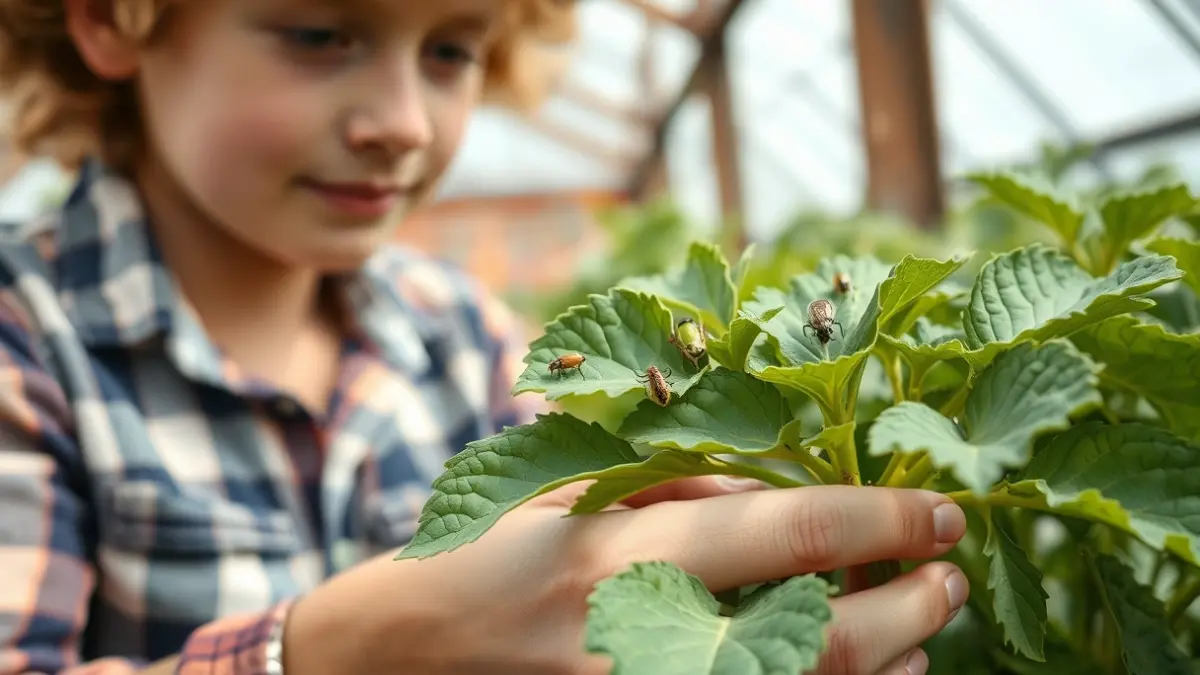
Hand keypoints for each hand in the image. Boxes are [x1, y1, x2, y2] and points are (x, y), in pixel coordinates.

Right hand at [283, 478, 967, 674]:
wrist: (389, 662)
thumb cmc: (477, 562)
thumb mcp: (568, 499)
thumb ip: (680, 494)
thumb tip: (789, 493)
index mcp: (620, 552)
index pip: (790, 529)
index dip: (884, 518)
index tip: (941, 510)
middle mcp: (641, 640)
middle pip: (826, 634)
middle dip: (914, 602)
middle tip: (953, 574)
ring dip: (889, 664)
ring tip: (924, 627)